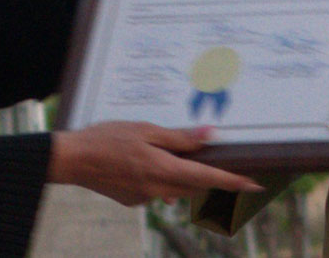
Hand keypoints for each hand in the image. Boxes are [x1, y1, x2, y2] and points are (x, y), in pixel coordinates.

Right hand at [48, 121, 263, 205]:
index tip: (255, 185)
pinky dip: (161, 179)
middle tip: (230, 170)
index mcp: (163, 170)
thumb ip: (178, 137)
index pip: (208, 179)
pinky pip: (157, 190)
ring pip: (176, 189)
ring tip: (181, 158)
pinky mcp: (132, 200)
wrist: (72, 159)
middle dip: (212, 181)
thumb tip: (209, 136)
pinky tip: (147, 162)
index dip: (234, 183)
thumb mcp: (144, 129)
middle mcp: (157, 189)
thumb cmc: (106, 138)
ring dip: (185, 178)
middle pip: (195, 188)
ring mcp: (144, 198)